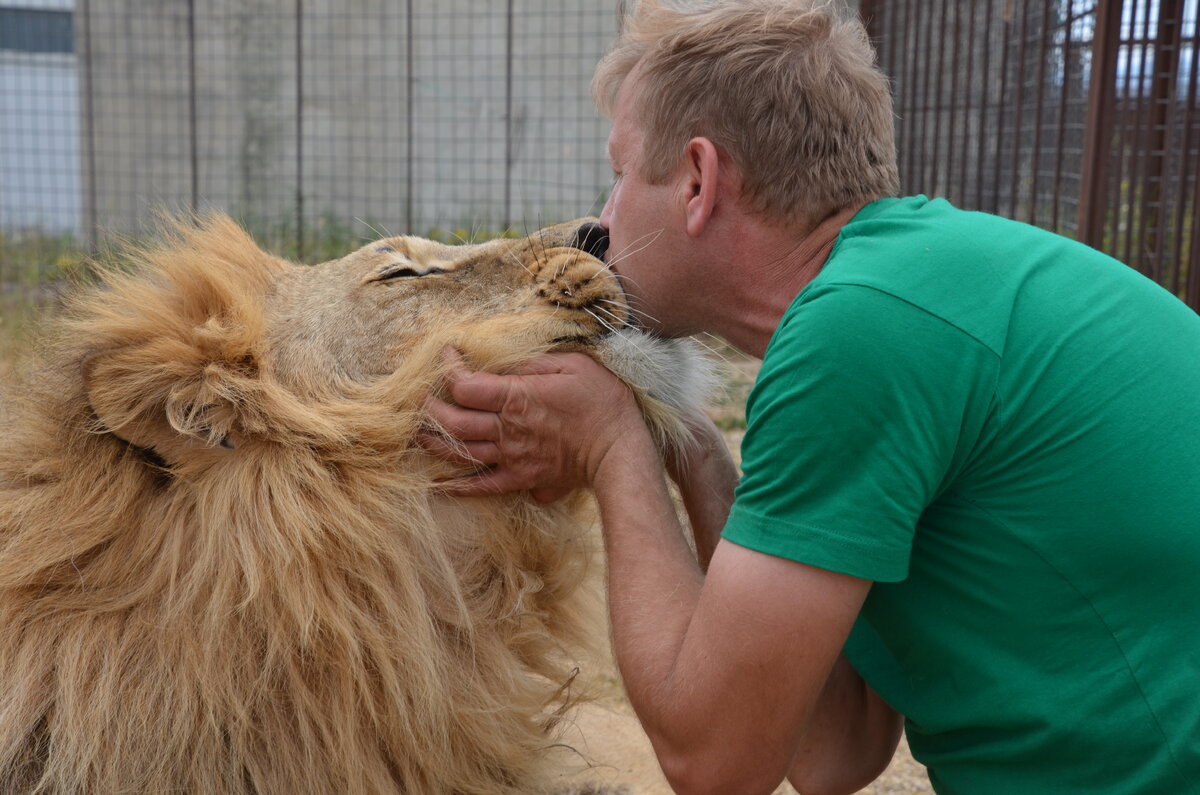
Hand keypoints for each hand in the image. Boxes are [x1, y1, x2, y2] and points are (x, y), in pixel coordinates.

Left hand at [421, 348, 649, 499]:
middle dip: (428, 406)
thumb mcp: (572, 364)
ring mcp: (512, 457)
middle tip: (418, 394)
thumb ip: (533, 362)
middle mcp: (508, 430)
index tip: (447, 353)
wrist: (620, 449)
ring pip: (459, 452)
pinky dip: (458, 487)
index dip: (447, 368)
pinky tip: (439, 484)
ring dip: (432, 441)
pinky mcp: (522, 478)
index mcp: (517, 397)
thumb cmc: (602, 400)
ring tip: (417, 431)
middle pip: (452, 420)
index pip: (464, 385)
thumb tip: (505, 362)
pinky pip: (483, 486)